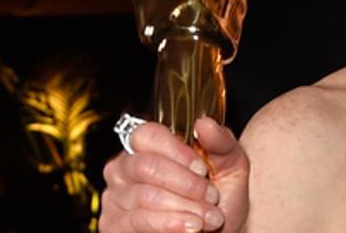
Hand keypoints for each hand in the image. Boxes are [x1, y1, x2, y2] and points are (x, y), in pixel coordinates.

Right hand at [100, 118, 248, 231]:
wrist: (221, 231)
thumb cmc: (220, 196)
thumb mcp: (230, 164)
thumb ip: (221, 141)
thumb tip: (204, 124)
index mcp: (149, 146)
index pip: (147, 134)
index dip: (176, 151)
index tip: (202, 169)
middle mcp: (125, 168)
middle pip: (146, 166)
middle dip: (185, 184)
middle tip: (211, 197)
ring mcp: (116, 198)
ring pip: (145, 196)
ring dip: (184, 208)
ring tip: (209, 218)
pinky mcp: (114, 226)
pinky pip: (139, 221)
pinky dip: (170, 225)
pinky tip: (191, 228)